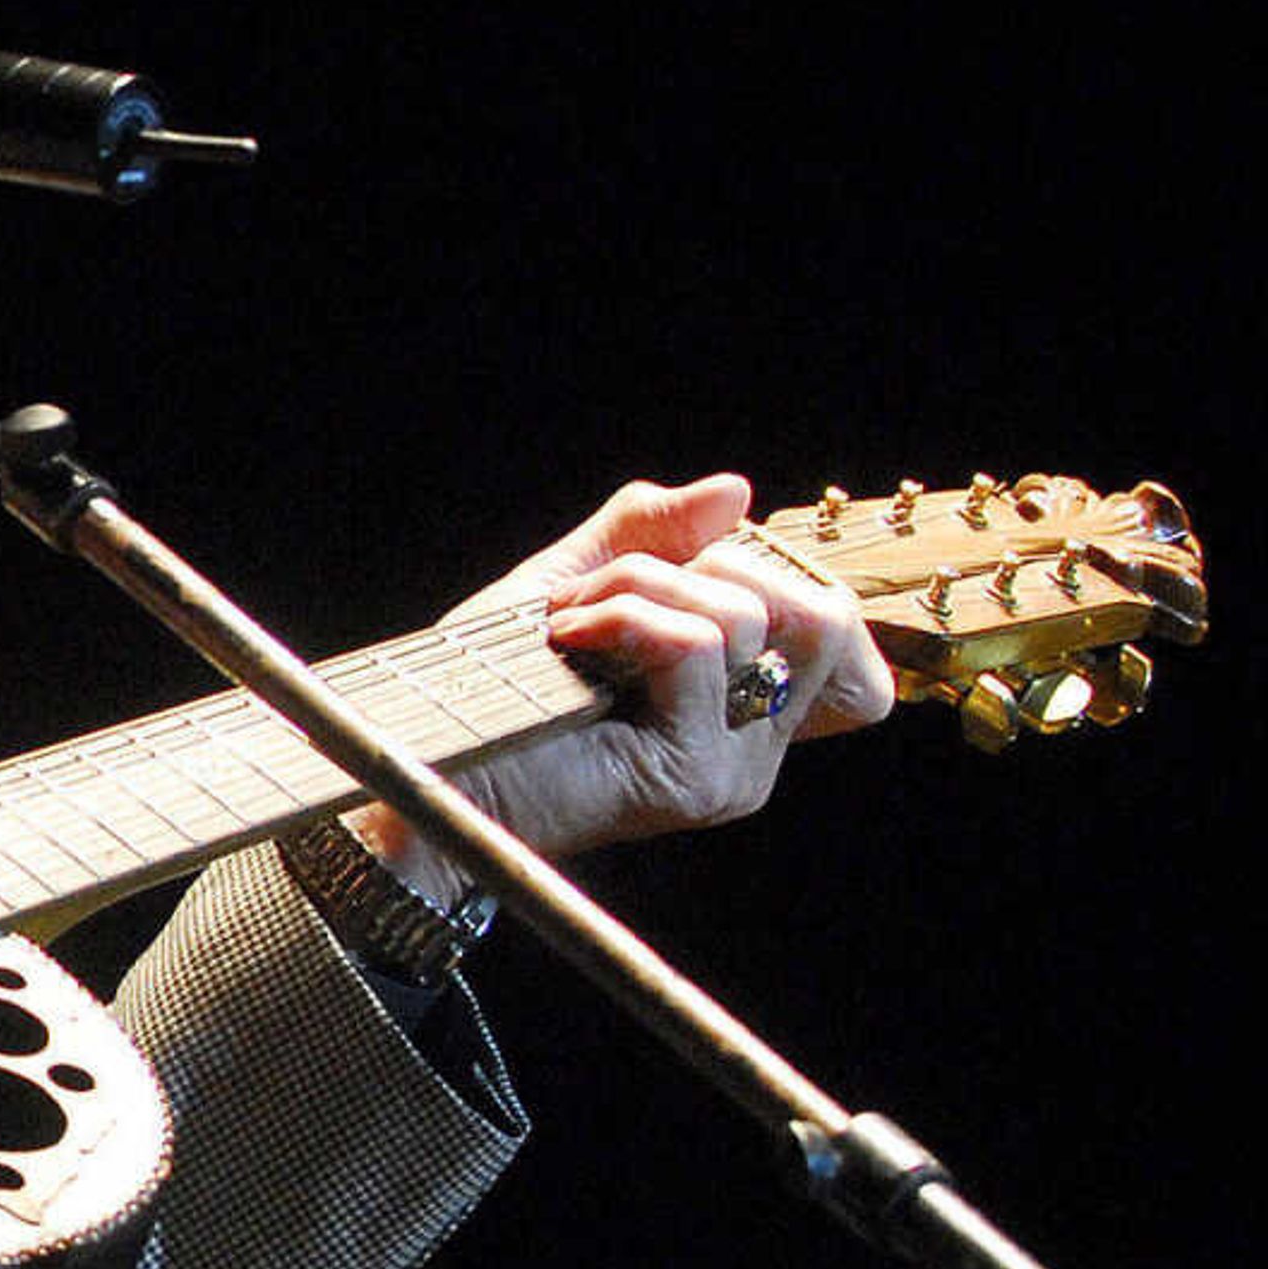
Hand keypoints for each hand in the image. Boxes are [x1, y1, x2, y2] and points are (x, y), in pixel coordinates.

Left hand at [353, 474, 895, 901]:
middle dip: (711, 564)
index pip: (843, 640)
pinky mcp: (691, 778)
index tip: (690, 572)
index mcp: (744, 709)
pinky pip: (696, 647)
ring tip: (568, 621)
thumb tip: (735, 490)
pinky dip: (622, 615)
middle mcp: (755, 749)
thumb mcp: (580, 582)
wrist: (424, 764)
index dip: (787, 579)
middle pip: (823, 619)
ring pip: (747, 618)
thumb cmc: (489, 685)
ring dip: (639, 585)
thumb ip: (654, 533)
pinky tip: (566, 640)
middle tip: (612, 588)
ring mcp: (731, 769)